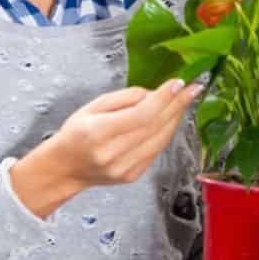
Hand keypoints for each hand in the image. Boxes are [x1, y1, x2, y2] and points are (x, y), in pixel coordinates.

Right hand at [12, 78, 202, 215]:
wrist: (65, 167)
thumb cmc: (76, 133)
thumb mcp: (92, 106)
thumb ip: (124, 98)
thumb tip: (154, 94)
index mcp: (99, 132)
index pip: (141, 114)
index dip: (164, 98)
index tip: (179, 83)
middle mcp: (112, 153)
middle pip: (155, 126)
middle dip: (177, 105)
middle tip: (193, 88)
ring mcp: (124, 168)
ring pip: (160, 140)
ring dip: (176, 118)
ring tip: (184, 101)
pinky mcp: (132, 176)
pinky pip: (156, 150)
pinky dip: (165, 133)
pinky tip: (170, 119)